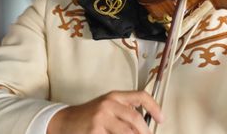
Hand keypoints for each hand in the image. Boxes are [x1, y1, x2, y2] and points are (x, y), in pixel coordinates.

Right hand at [47, 90, 162, 133]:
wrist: (64, 121)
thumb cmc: (89, 115)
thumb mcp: (107, 106)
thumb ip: (125, 111)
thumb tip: (145, 124)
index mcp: (115, 96)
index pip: (140, 96)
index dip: (154, 107)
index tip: (161, 119)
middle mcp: (108, 105)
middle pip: (136, 119)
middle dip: (145, 132)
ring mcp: (101, 119)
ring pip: (127, 132)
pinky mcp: (95, 132)